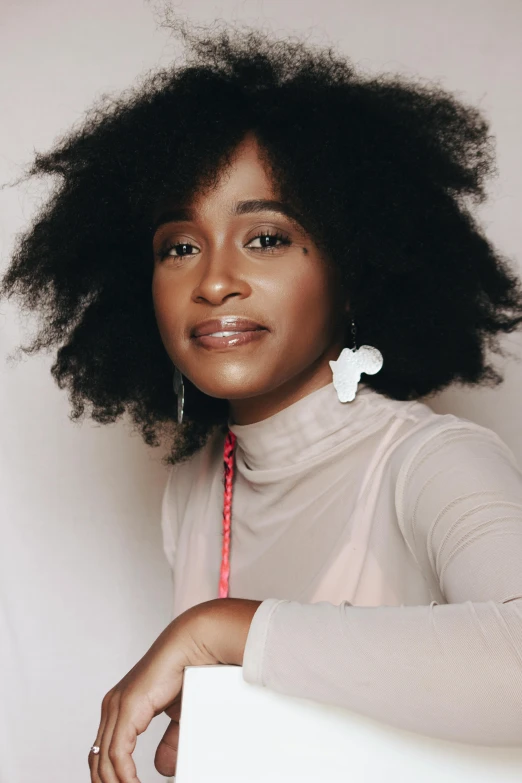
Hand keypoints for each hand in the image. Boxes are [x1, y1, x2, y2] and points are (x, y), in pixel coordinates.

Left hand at [88, 597, 261, 782]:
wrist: (195, 644)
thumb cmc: (189, 670)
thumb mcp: (178, 717)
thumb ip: (168, 742)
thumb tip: (161, 769)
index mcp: (121, 707)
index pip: (103, 753)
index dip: (110, 778)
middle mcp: (113, 707)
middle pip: (98, 761)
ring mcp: (117, 706)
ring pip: (104, 762)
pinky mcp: (127, 708)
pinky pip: (117, 754)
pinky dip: (125, 777)